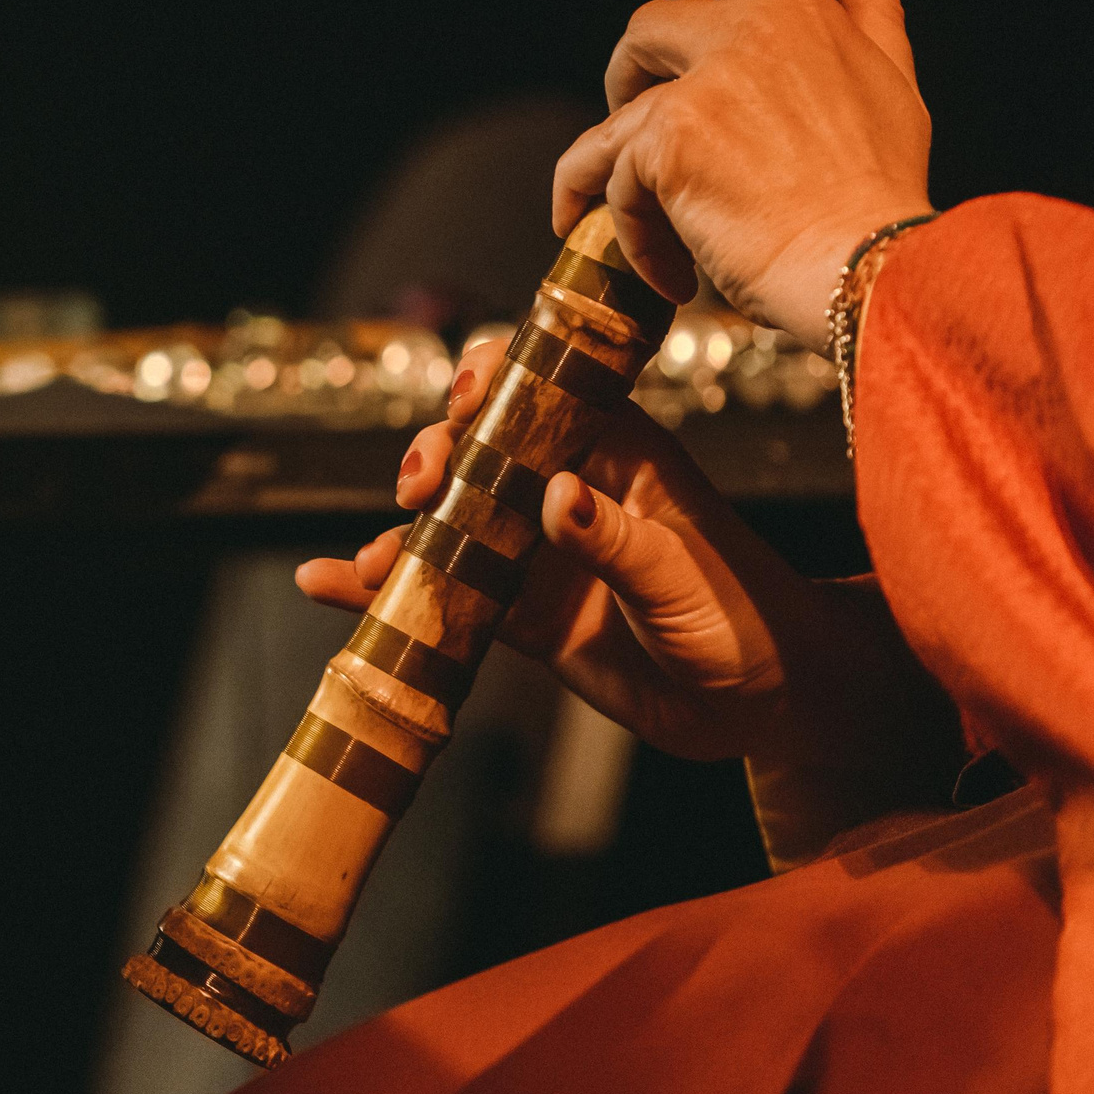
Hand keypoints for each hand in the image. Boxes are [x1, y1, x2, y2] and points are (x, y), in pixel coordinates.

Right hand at [296, 338, 958, 783]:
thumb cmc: (746, 620)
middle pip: (476, 449)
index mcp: (614, 453)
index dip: (491, 384)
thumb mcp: (682, 574)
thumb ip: (615, 539)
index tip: (460, 403)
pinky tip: (330, 587)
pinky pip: (442, 592)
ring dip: (396, 530)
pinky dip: (385, 589)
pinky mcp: (519, 614)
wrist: (763, 708)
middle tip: (420, 490)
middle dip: (434, 458)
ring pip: (447, 522)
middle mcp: (565, 490)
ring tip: (366, 559)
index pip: (541, 392)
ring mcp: (536, 551)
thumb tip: (555, 496)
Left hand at [550, 0, 934, 345]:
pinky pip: (608, 178)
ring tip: (650, 219)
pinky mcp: (665, 147)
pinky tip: (668, 272)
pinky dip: (627, 231)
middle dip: (632, 80)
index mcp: (796, 8)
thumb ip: (872, 5)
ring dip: (613, 167)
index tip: (681, 6)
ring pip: (612, 114)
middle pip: (642, 25)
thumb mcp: (895, 80)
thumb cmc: (884, 190)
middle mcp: (743, 34)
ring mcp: (699, 90)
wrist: (869, 269)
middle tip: (654, 137)